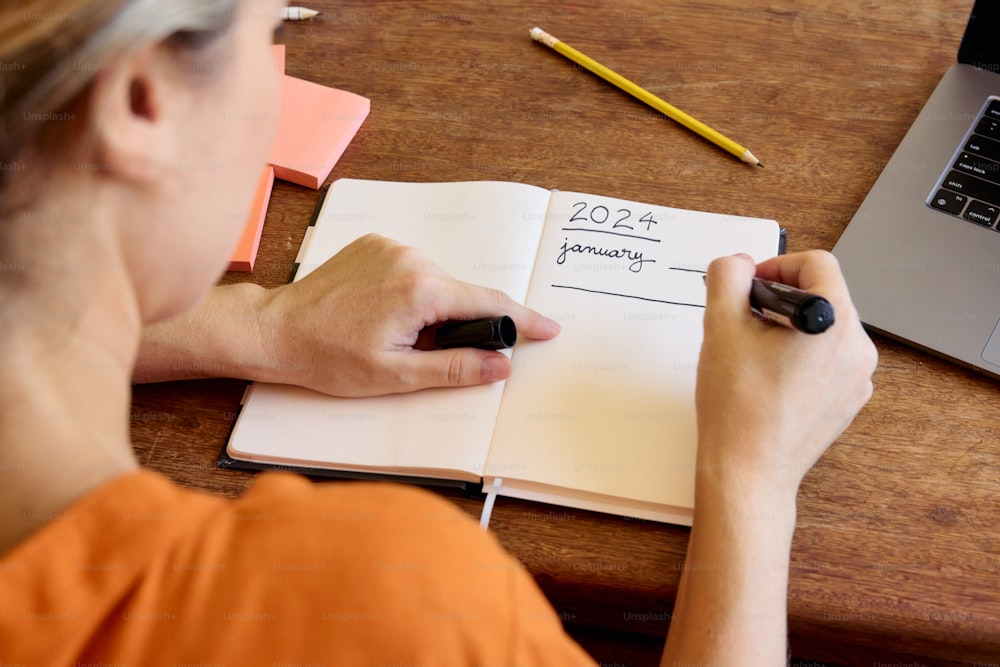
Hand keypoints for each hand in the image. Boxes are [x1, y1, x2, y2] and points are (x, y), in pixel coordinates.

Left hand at [256, 233, 560, 396]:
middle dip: (463, 325)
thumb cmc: (328, 357)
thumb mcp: (396, 376)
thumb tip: (500, 365)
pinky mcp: (376, 245)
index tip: (549, 329)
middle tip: (429, 355)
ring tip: (396, 338)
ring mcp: (392, 248)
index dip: (524, 321)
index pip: (490, 304)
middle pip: (463, 294)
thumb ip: (456, 369)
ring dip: (435, 310)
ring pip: (438, 283)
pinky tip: (384, 315)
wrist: (275, 330)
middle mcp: (412, 259)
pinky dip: (414, 293)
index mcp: (421, 291)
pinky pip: (414, 270)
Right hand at [695, 250, 876, 495]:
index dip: (776, 266)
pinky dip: (799, 355)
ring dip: (788, 327)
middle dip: (779, 298)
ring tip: (752, 353)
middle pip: (823, 295)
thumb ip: (727, 278)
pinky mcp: (848, 400)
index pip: (816, 264)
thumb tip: (738, 263)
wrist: (747, 472)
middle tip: (743, 321)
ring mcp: (857, 378)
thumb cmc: (737, 407)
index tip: (747, 287)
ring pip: (824, 328)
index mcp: (834, 324)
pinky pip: (828, 359)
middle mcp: (858, 349)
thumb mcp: (720, 328)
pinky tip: (768, 378)